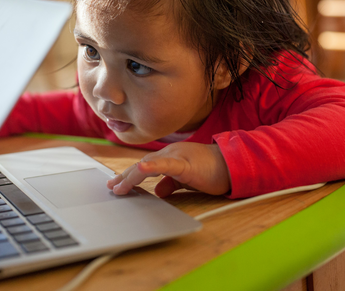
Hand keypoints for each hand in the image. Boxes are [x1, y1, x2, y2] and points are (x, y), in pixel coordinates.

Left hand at [106, 142, 230, 197]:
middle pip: (142, 164)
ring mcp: (177, 156)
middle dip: (125, 177)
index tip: (116, 184)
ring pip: (149, 164)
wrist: (232, 165)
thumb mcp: (186, 179)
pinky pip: (167, 164)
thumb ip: (172, 183)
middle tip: (112, 187)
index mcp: (170, 157)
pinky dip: (153, 167)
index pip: (145, 165)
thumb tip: (158, 191)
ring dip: (132, 176)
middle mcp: (170, 153)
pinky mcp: (186, 164)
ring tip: (119, 185)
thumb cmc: (212, 171)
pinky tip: (142, 169)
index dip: (129, 174)